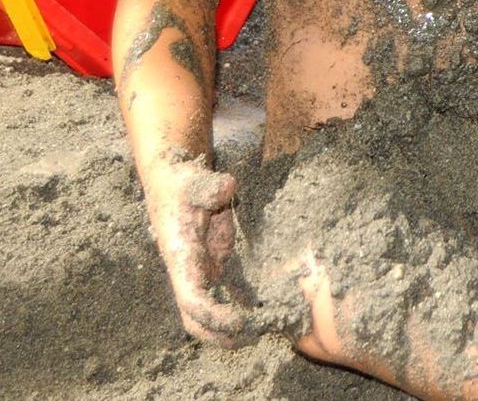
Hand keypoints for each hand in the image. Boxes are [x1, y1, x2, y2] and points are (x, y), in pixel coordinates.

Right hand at [143, 151, 248, 343]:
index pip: (193, 300)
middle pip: (196, 318)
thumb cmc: (181, 182)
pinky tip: (266, 306)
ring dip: (232, 324)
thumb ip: (209, 187)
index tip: (241, 322)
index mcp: (180, 258)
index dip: (214, 316)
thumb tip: (227, 186)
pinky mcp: (216, 258)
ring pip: (212, 307)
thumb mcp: (193, 182)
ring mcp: (202, 267)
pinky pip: (230, 286)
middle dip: (220, 335)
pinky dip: (244, 299)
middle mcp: (188, 270)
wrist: (174, 178)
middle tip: (255, 337)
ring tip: (265, 329)